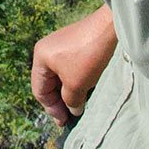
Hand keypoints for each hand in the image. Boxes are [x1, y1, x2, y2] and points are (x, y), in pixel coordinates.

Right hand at [32, 5, 118, 126]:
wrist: (108, 27)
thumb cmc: (87, 57)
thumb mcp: (76, 85)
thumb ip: (71, 101)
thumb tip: (73, 109)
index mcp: (40, 57)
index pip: (40, 90)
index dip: (51, 108)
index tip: (64, 121)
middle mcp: (46, 49)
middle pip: (49, 83)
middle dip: (59, 100)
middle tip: (71, 116)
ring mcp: (60, 45)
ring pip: (60, 75)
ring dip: (68, 91)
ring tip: (79, 104)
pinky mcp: (74, 43)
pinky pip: (69, 67)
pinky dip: (74, 79)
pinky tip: (85, 88)